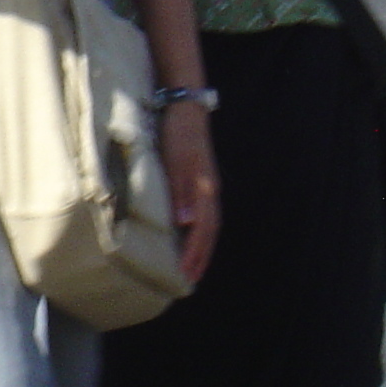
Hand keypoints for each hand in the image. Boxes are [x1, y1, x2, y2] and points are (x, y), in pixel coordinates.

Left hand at [157, 103, 219, 282]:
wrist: (185, 106)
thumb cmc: (177, 133)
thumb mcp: (176, 160)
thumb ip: (181, 191)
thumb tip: (186, 223)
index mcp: (205, 189)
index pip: (202, 230)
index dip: (194, 254)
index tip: (184, 274)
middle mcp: (209, 190)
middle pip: (209, 231)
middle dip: (200, 256)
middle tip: (189, 280)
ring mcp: (206, 185)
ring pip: (208, 224)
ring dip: (200, 247)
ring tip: (191, 265)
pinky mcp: (199, 180)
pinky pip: (203, 214)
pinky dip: (198, 231)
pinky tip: (188, 235)